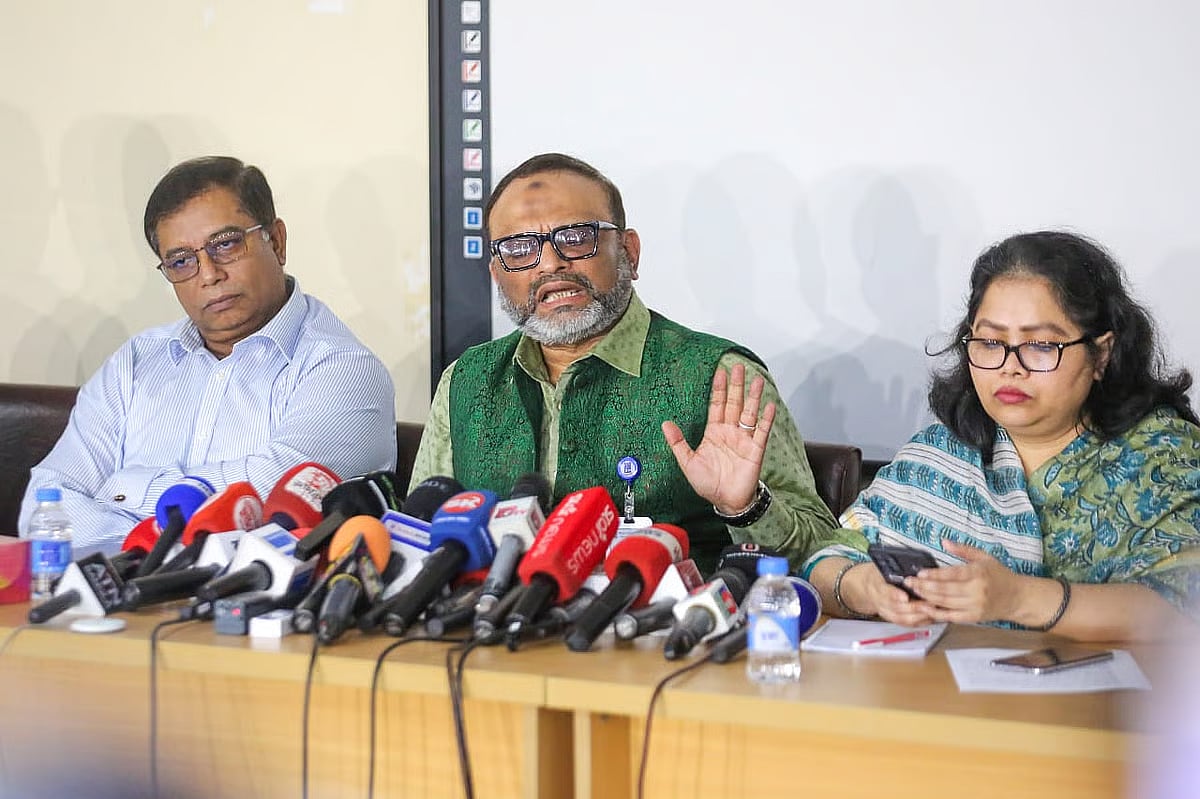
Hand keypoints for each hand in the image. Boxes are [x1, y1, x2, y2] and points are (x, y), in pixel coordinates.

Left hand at [662, 363, 774, 513]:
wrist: (726, 501)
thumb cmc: (708, 483)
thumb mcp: (687, 462)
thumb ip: (678, 442)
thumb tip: (666, 424)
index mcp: (714, 432)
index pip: (717, 405)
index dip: (718, 389)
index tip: (719, 372)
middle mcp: (730, 432)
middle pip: (734, 404)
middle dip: (736, 386)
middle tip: (738, 367)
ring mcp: (744, 440)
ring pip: (749, 413)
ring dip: (753, 397)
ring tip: (757, 380)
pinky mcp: (755, 450)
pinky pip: (761, 432)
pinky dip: (765, 419)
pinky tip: (769, 406)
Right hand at [845, 562, 936, 626]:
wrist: (866, 585)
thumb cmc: (880, 573)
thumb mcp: (886, 565)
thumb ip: (901, 568)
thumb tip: (922, 569)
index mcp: (876, 582)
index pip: (884, 590)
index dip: (894, 595)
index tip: (905, 597)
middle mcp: (879, 599)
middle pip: (895, 608)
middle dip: (914, 607)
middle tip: (929, 603)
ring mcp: (884, 610)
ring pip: (901, 618)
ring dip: (919, 616)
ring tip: (932, 610)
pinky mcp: (891, 618)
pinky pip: (905, 623)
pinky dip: (918, 621)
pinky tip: (929, 616)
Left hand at [904, 539, 1023, 623]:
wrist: (1018, 598)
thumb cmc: (999, 575)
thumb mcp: (984, 557)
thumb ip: (963, 550)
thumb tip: (944, 541)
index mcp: (978, 573)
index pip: (953, 574)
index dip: (934, 575)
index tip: (919, 573)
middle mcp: (977, 591)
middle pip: (945, 590)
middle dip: (924, 587)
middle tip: (909, 582)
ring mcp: (975, 606)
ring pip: (946, 603)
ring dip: (927, 598)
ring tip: (913, 592)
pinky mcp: (973, 617)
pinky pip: (951, 616)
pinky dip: (936, 613)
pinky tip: (924, 608)